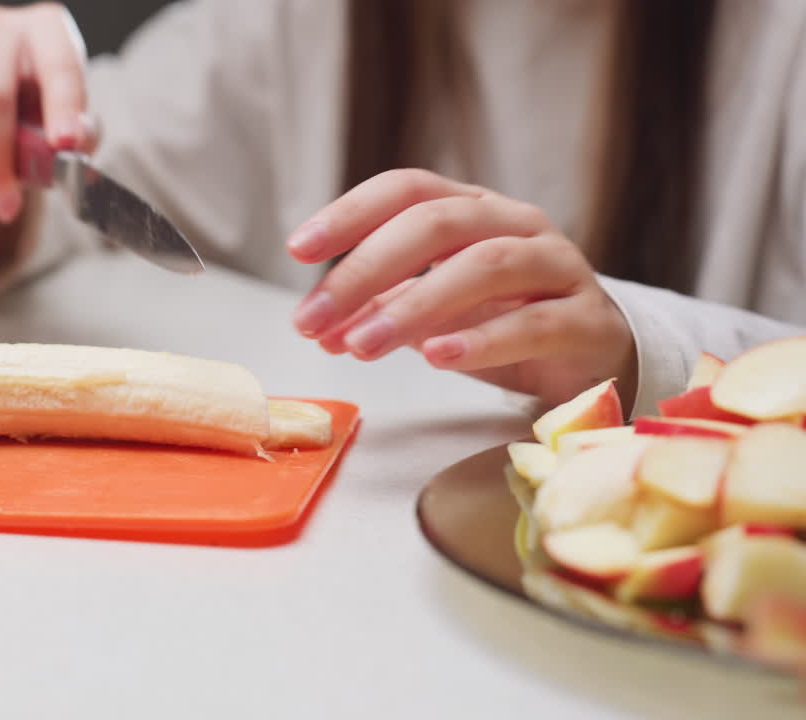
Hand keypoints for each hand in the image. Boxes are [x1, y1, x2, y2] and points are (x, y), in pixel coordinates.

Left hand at [287, 169, 636, 408]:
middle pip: (437, 224)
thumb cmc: (505, 321)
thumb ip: (380, 310)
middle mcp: (516, 224)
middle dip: (366, 269)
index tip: (297, 250)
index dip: (350, 213)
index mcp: (473, 209)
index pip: (407, 189)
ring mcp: (557, 266)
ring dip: (413, 305)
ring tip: (362, 345)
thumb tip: (321, 330)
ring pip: (484, 267)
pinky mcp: (587, 320)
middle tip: (313, 319)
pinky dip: (481, 340)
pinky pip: (534, 322)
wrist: (596, 356)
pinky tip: (435, 357)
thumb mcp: (435, 311)